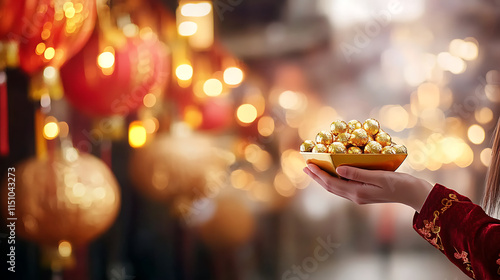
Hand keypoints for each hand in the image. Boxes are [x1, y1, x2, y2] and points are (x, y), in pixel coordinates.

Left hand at [303, 164, 432, 211]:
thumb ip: (357, 173)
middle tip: (305, 167)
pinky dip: (335, 180)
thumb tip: (338, 169)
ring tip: (314, 170)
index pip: (332, 183)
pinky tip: (333, 174)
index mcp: (357, 192)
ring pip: (336, 188)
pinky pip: (344, 187)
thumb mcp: (378, 176)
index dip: (318, 174)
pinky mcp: (364, 194)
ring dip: (324, 179)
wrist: (414, 194)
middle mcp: (356, 196)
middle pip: (331, 187)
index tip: (308, 166)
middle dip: (317, 177)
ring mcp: (360, 196)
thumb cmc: (399, 184)